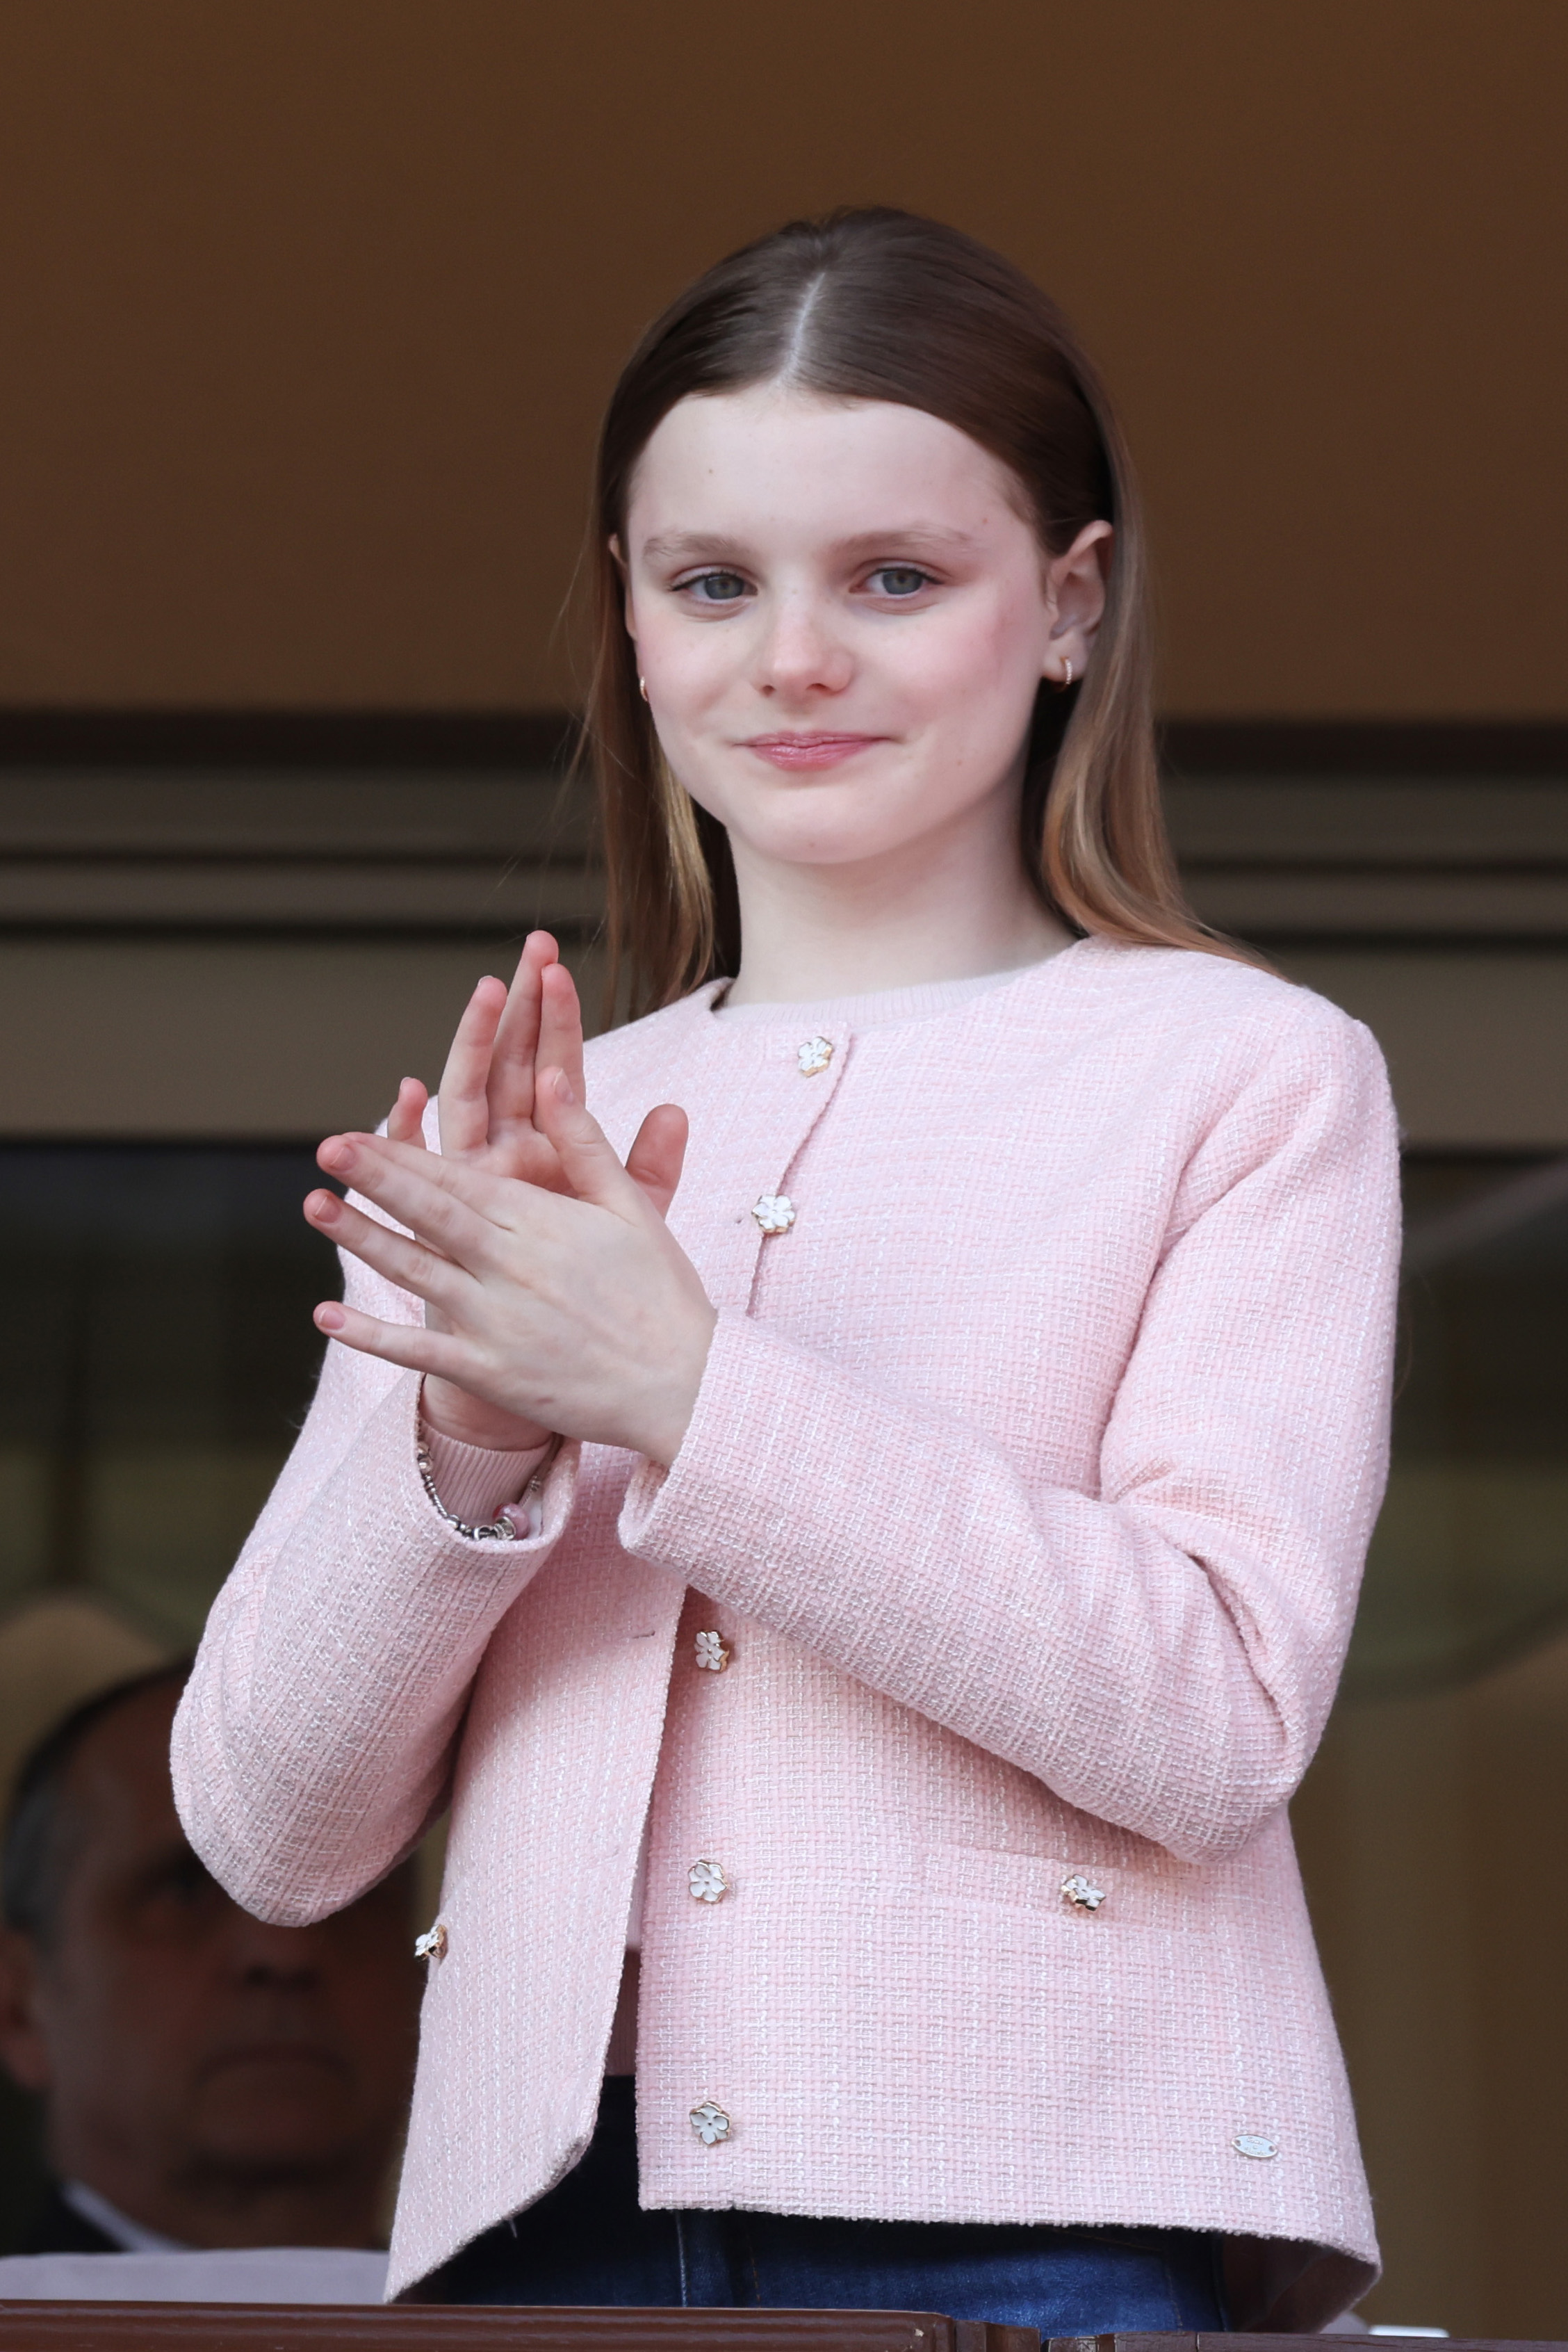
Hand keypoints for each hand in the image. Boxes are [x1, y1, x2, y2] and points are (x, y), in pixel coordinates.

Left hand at [305, 1068, 716, 1469]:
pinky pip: (422, 1354)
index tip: (360, 1131)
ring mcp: (497, 1323)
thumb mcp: (631, 1209)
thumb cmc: (662, 1294)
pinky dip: (373, 1336)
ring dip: (362, 1241)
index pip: (459, 1180)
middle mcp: (511, 1268)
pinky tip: (328, 1317)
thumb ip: (585, 1142)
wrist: (686, 1386)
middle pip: (430, 1215)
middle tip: (326, 1148)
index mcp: (543, 1223)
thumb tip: (552, 1075)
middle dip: (374, 1179)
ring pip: (416, 1273)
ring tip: (314, 1207)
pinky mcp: (492, 1372)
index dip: (404, 1155)